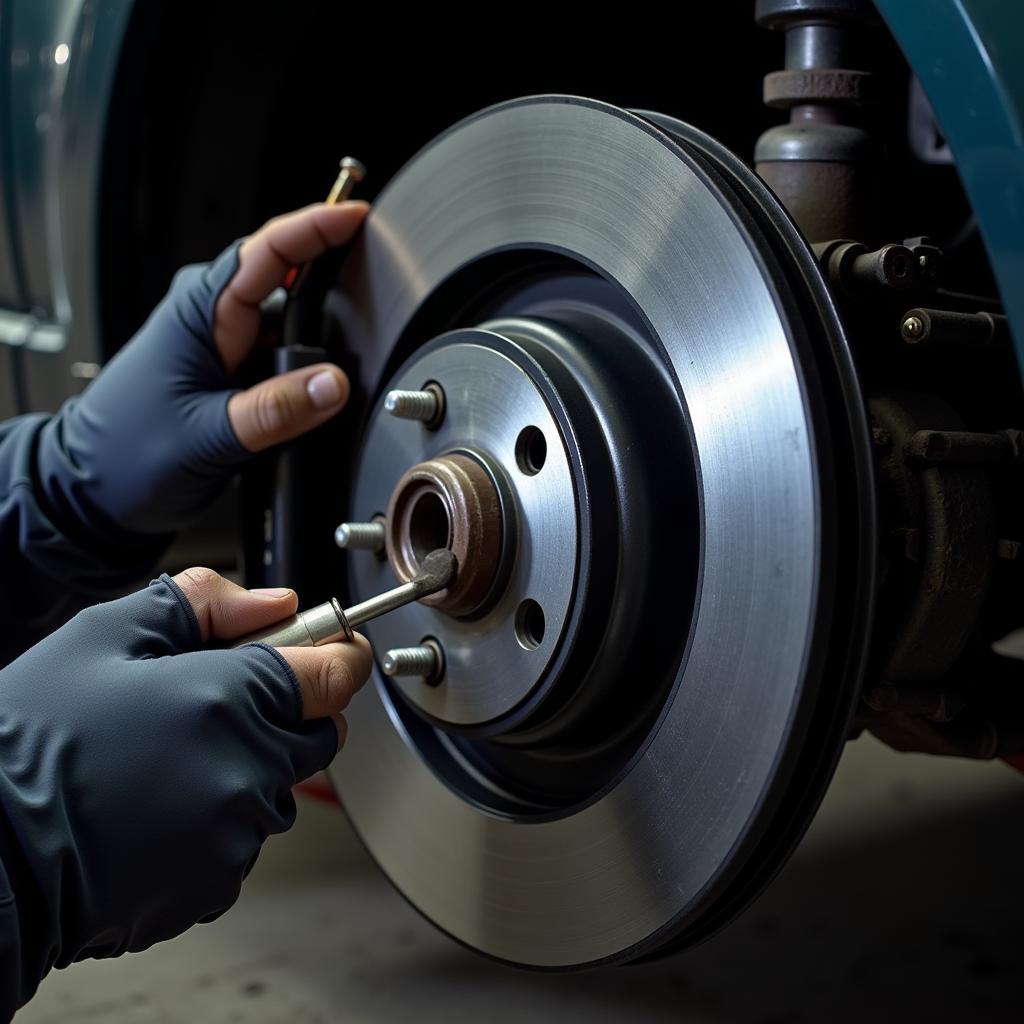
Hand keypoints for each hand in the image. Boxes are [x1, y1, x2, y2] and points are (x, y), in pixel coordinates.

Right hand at [0, 568, 370, 1006]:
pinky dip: (222, 817)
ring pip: (283, 784)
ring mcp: (236, 833)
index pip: (338, 674)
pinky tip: (159, 805)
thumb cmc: (30, 744)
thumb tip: (276, 601)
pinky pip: (247, 836)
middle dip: (290, 709)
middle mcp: (248, 769)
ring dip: (252, 765)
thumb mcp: (104, 637)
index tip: (328, 649)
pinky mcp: (217, 882)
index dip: (337, 655)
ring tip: (171, 757)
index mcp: (228, 698)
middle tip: (223, 700)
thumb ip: (202, 604)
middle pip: (321, 730)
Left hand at [38, 202, 367, 536]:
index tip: (357, 217)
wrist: (96, 490)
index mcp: (200, 313)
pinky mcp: (231, 374)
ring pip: (287, 322)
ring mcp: (223, 347)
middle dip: (331, 275)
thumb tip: (334, 384)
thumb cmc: (128, 453)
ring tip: (351, 348)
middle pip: (286, 277)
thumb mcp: (208, 435)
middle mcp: (211, 320)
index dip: (316, 227)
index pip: (267, 250)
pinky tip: (319, 385)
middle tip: (376, 282)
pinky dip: (306, 365)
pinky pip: (280, 356)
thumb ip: (276, 410)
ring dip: (320, 333)